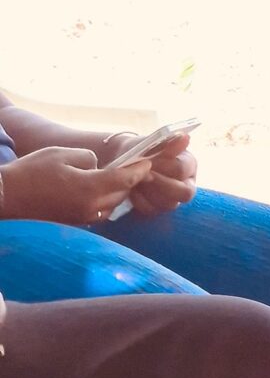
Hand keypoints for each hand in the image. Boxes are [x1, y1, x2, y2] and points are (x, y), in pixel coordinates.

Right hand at [0, 144, 151, 226]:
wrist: (7, 197)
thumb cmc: (32, 172)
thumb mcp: (62, 154)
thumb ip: (88, 159)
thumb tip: (99, 167)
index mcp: (90, 189)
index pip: (125, 180)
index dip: (138, 170)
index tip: (147, 162)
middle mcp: (91, 207)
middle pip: (122, 193)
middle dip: (129, 181)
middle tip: (135, 167)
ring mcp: (84, 218)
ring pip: (112, 204)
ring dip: (117, 192)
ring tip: (117, 177)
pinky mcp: (76, 223)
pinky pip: (99, 211)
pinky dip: (105, 200)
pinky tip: (100, 189)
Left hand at [104, 128, 197, 214]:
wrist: (125, 159)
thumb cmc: (142, 149)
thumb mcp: (153, 143)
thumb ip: (170, 143)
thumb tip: (186, 137)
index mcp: (189, 164)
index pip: (182, 170)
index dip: (164, 168)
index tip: (148, 164)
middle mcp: (187, 183)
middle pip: (184, 193)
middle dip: (160, 185)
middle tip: (143, 177)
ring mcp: (174, 198)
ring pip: (168, 204)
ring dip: (149, 193)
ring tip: (136, 181)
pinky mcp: (159, 208)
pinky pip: (153, 211)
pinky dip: (139, 202)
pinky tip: (132, 191)